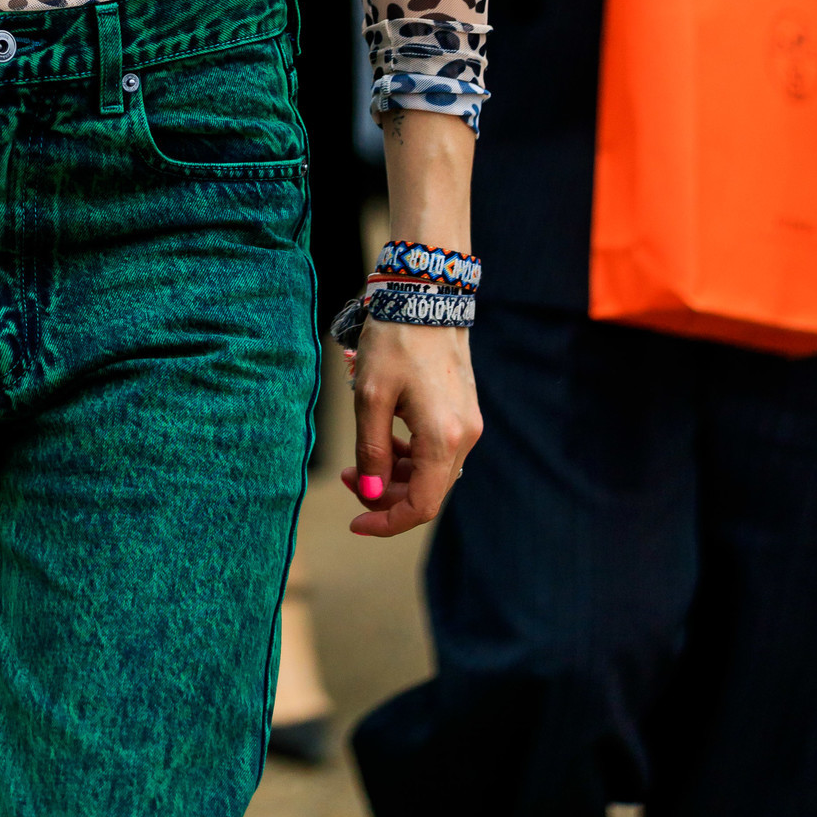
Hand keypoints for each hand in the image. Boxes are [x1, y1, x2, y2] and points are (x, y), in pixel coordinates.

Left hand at [343, 318, 479, 537]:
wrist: (427, 294)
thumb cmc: (395, 341)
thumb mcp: (370, 397)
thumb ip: (370, 450)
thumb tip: (370, 492)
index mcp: (443, 439)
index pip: (421, 507)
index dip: (387, 521)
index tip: (355, 522)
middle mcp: (465, 438)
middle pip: (426, 492)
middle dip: (384, 493)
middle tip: (348, 476)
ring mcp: (469, 424)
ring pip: (432, 472)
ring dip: (395, 474)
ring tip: (360, 457)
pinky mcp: (464, 411)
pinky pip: (438, 450)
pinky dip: (410, 455)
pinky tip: (386, 438)